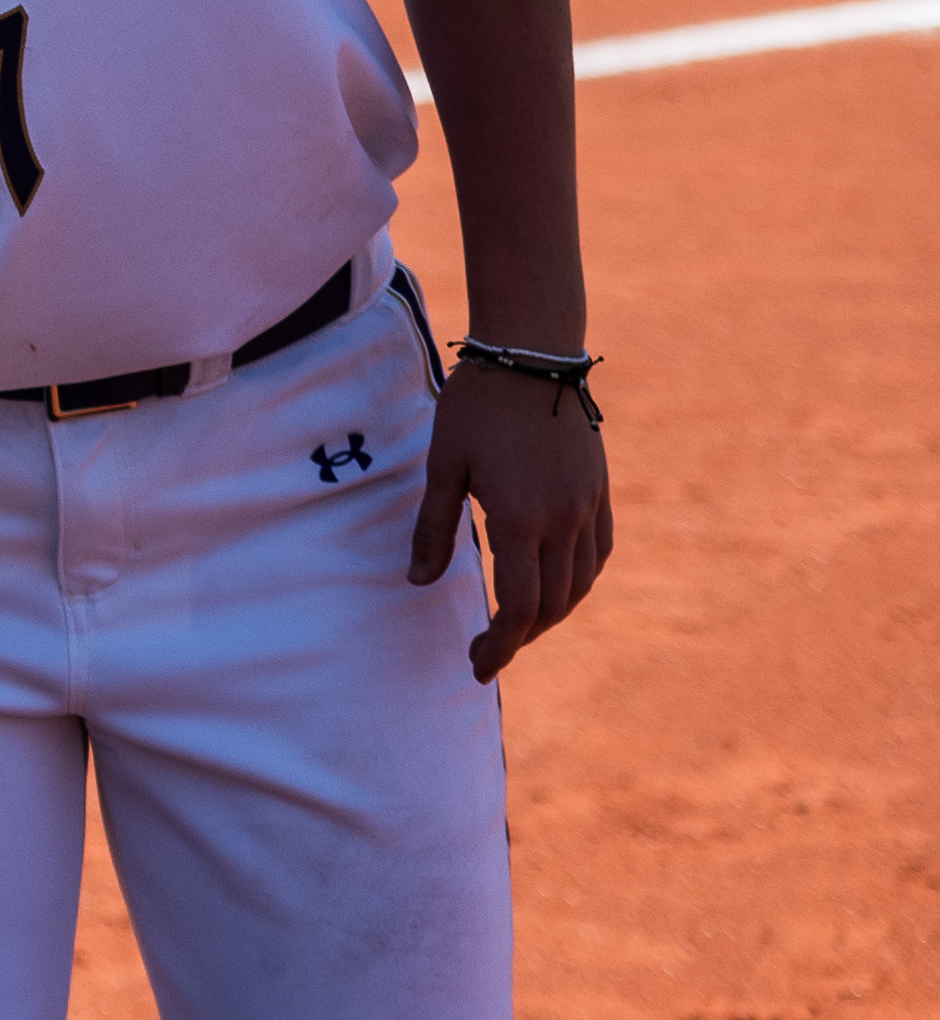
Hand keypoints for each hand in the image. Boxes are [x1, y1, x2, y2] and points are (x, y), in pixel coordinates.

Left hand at [412, 360, 612, 680]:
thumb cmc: (476, 405)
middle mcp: (564, 521)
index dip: (500, 644)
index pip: (519, 607)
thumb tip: (419, 582)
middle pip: (554, 604)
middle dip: (522, 635)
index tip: (478, 666)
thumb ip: (433, 528)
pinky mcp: (600, 490)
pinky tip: (558, 584)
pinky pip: (600, 552)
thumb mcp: (442, 466)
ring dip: (553, 612)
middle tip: (489, 650)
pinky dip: (580, 579)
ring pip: (582, 583)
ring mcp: (588, 505)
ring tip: (518, 624)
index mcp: (520, 520)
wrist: (532, 353)